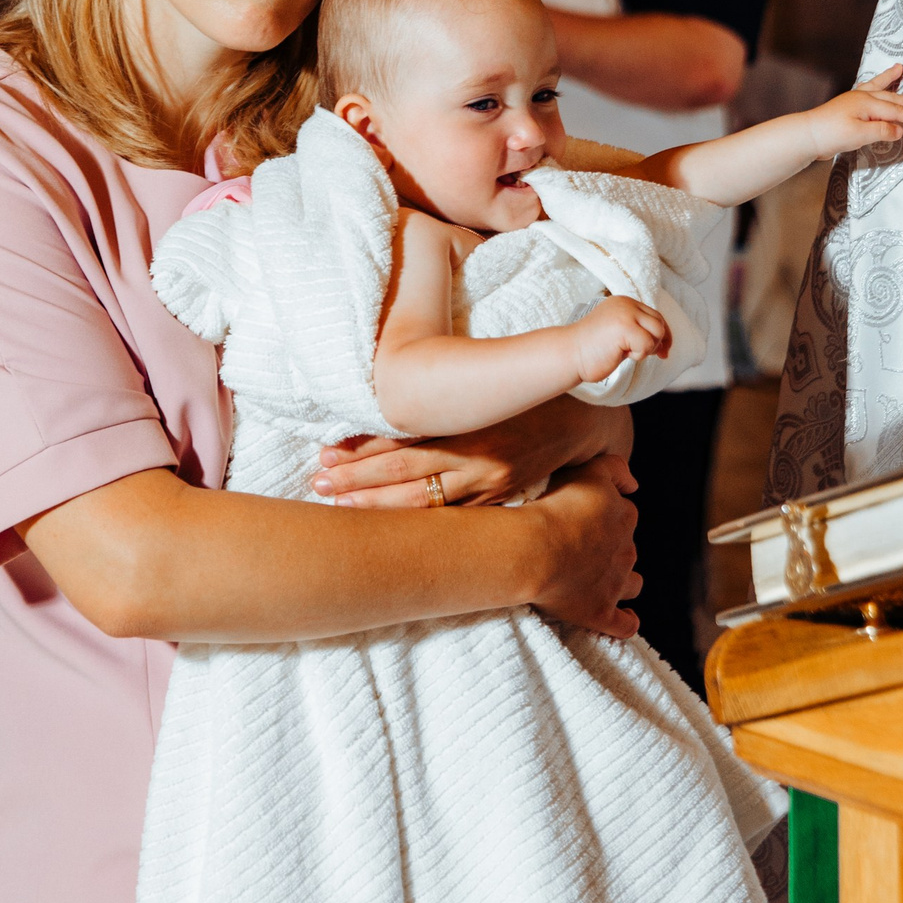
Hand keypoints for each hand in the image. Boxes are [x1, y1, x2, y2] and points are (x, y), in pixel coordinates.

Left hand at [314, 396, 628, 510]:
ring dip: (376, 505)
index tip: (325, 454)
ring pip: (421, 502)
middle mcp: (477, 459)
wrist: (586, 417)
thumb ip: (446, 390)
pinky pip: (450, 516)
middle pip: (403, 477)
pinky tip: (384, 522)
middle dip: (356, 483)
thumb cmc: (528, 389)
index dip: (361, 451)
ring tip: (336, 506)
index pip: (403, 441)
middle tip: (317, 484)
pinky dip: (414, 519)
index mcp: (470, 423)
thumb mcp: (490, 380)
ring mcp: (488, 485)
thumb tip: (388, 388)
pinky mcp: (498, 499)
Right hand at [526, 455, 640, 637]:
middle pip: (627, 549)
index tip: (586, 520)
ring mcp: (615, 584)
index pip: (626, 514)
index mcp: (623, 516)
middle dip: (612, 550)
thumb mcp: (588, 471)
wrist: (534, 549)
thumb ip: (616, 468)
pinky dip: (626, 622)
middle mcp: (625, 551)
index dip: (607, 517)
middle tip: (581, 550)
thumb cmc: (554, 506)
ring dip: (623, 583)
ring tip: (602, 583)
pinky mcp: (601, 612)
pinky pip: (624, 624)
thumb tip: (635, 485)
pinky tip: (623, 619)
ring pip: (631, 584)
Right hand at [573, 295, 670, 381]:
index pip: (654, 316)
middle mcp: (626, 304)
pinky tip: (621, 354)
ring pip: (658, 332)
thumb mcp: (618, 332)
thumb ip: (637, 330)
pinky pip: (648, 344)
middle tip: (638, 354)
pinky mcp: (625, 326)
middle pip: (659, 323)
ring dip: (647, 348)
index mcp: (624, 303)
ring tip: (626, 352)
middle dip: (655, 342)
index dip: (661, 335)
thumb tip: (665, 342)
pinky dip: (639, 354)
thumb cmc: (591, 349)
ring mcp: (626, 313)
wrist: (569, 354)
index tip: (661, 351)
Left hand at [806, 63, 902, 158]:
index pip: (896, 110)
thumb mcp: (859, 135)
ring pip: (880, 89)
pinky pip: (867, 90)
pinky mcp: (849, 106)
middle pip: (893, 99)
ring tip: (900, 68)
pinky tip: (876, 81)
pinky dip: (875, 84)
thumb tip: (900, 130)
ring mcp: (855, 100)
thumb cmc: (830, 134)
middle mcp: (862, 97)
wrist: (806, 135)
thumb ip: (881, 131)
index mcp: (867, 103)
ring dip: (892, 82)